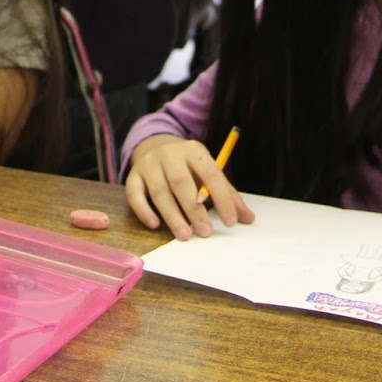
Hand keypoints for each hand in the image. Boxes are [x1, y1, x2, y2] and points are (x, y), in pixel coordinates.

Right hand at [125, 134, 254, 239]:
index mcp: (193, 151)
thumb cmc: (187, 166)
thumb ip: (227, 194)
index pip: (210, 173)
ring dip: (172, 216)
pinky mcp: (133, 175)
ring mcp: (149, 164)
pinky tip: (155, 225)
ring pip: (159, 191)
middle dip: (194, 210)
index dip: (222, 198)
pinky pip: (134, 194)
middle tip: (205, 233)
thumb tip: (249, 219)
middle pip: (181, 182)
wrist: (154, 146)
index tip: (230, 222)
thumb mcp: (208, 172)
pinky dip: (144, 211)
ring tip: (185, 235)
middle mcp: (169, 154)